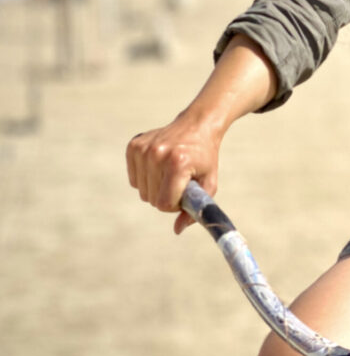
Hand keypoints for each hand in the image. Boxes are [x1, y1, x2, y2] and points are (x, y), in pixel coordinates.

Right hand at [126, 113, 221, 233]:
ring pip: (142, 191)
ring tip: (171, 172)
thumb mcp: (209, 182)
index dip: (175, 205)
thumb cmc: (205, 157)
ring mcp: (143, 149)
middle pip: (152, 199)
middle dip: (167, 196)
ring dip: (156, 188)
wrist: (197, 125)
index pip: (165, 203)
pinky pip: (134, 179)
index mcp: (178, 163)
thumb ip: (197, 208)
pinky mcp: (133, 146)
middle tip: (180, 181)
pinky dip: (146, 178)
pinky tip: (159, 165)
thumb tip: (177, 230)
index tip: (185, 193)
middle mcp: (157, 154)